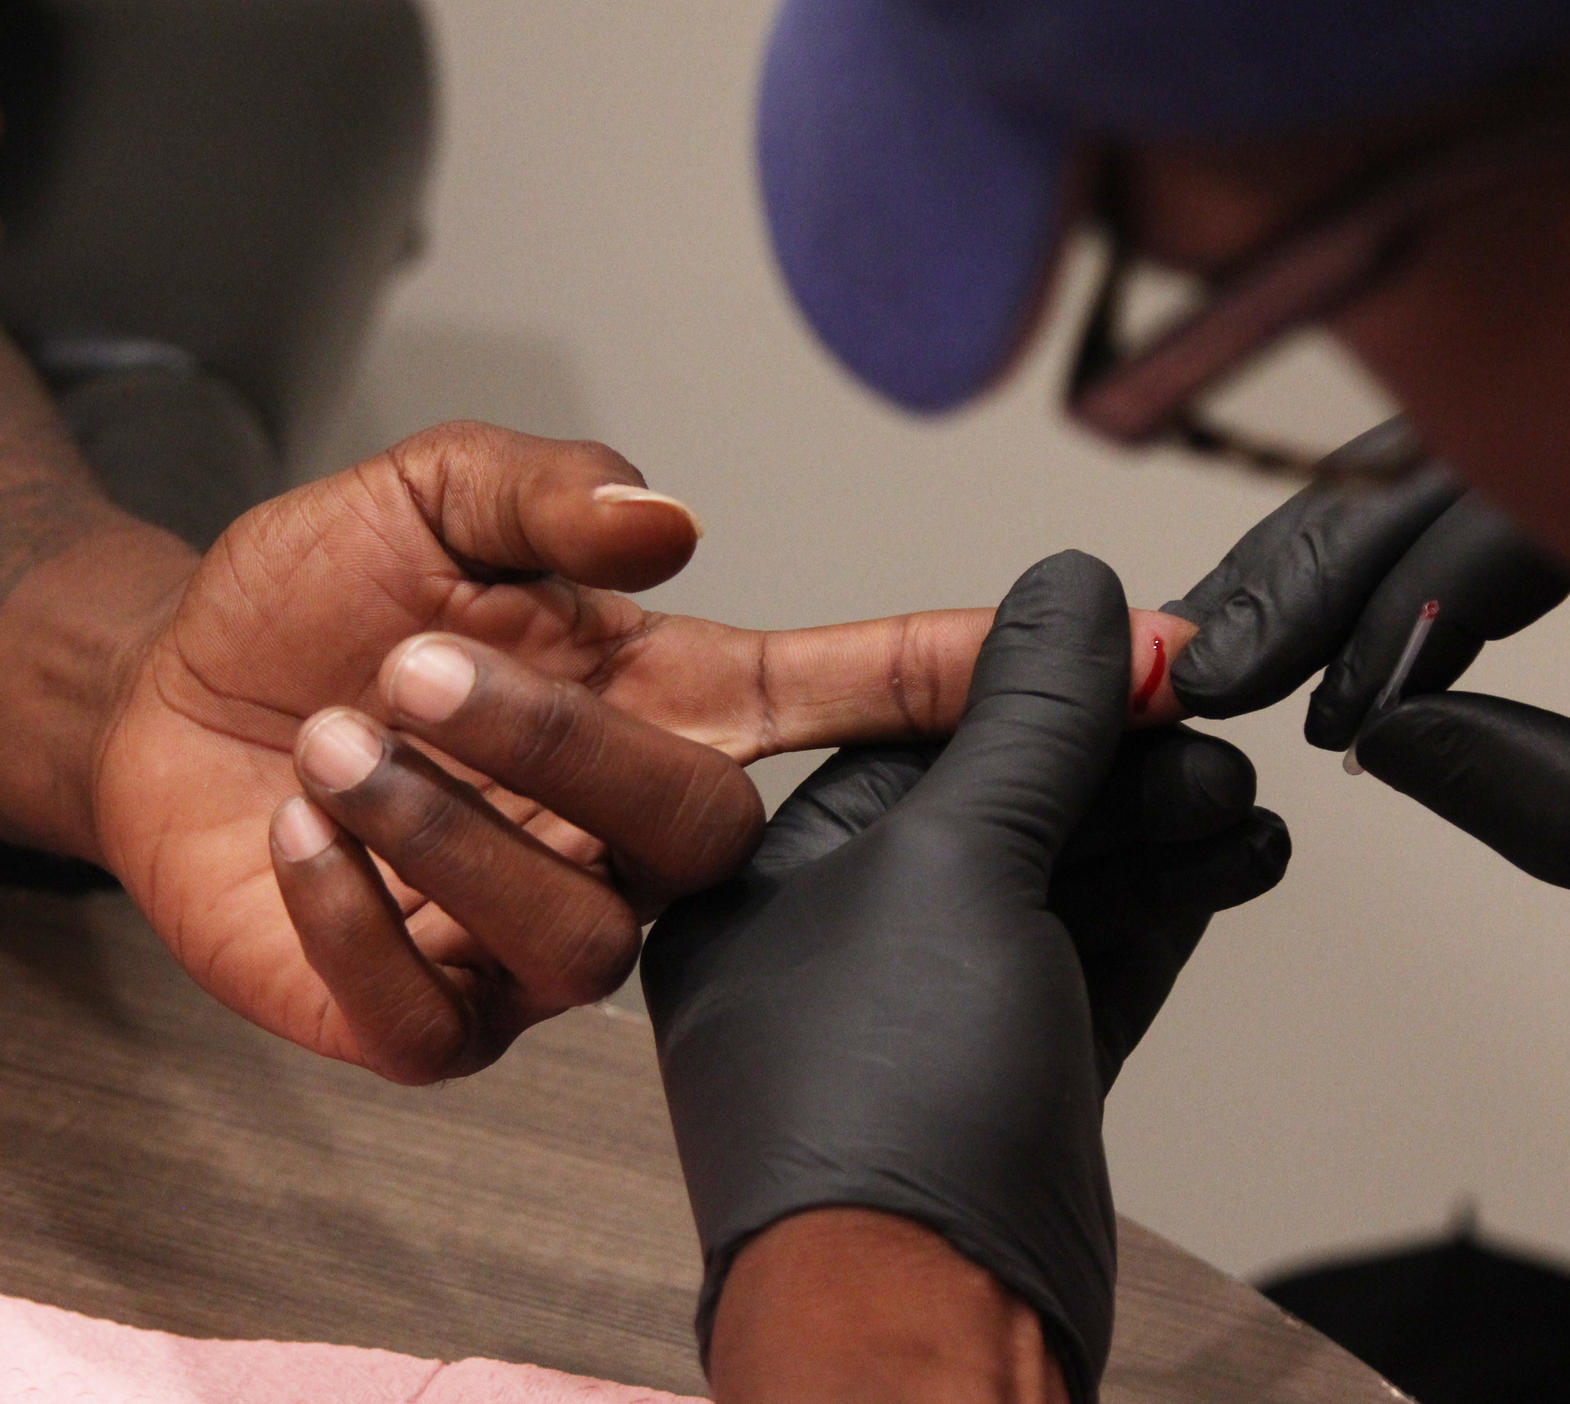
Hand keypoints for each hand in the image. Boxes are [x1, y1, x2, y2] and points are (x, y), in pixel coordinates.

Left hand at [90, 422, 1197, 1083]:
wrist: (167, 708)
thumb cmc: (322, 595)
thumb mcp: (431, 495)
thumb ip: (550, 495)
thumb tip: (670, 522)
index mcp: (673, 705)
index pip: (857, 700)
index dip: (972, 679)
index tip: (1128, 649)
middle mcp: (636, 836)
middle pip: (705, 831)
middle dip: (565, 747)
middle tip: (416, 666)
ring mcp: (544, 938)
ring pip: (578, 939)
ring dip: (441, 833)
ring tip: (324, 740)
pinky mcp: (435, 1017)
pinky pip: (437, 1010)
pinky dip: (353, 916)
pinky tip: (293, 827)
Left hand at [642, 552, 1288, 1402]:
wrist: (932, 1335)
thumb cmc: (884, 1118)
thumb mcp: (957, 871)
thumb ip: (1026, 726)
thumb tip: (1076, 593)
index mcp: (770, 877)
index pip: (922, 732)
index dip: (1044, 679)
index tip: (1152, 645)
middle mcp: (840, 941)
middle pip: (1003, 802)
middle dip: (1118, 761)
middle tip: (1213, 726)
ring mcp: (929, 1016)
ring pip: (1062, 881)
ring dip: (1160, 832)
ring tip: (1245, 803)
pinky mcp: (1011, 1079)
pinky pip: (1096, 960)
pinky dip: (1168, 907)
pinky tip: (1237, 864)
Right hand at [1169, 421, 1569, 970]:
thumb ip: (1540, 800)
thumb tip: (1382, 743)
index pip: (1502, 510)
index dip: (1393, 614)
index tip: (1331, 722)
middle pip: (1452, 460)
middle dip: (1321, 562)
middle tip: (1221, 660)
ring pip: (1463, 473)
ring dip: (1346, 557)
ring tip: (1252, 643)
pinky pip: (1504, 508)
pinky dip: (1414, 570)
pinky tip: (1352, 638)